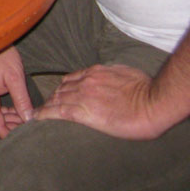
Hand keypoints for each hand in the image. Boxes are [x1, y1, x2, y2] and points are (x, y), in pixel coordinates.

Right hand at [0, 46, 34, 138]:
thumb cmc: (2, 56)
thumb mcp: (15, 78)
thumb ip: (22, 101)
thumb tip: (29, 120)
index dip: (10, 135)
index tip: (25, 137)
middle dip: (11, 128)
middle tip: (30, 127)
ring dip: (9, 121)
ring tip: (27, 119)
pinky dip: (4, 113)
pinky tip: (18, 111)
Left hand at [35, 63, 167, 139]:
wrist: (154, 103)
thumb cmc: (148, 90)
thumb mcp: (127, 73)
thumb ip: (114, 75)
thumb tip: (113, 78)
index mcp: (96, 72)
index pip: (72, 79)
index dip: (64, 88)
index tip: (60, 95)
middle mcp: (86, 81)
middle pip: (61, 89)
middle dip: (53, 98)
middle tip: (47, 107)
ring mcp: (83, 95)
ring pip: (57, 99)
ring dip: (47, 106)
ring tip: (39, 114)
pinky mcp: (83, 112)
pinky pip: (57, 112)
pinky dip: (44, 114)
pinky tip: (36, 118)